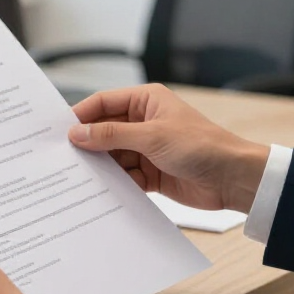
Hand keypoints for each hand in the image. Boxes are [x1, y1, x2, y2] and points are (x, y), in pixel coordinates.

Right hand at [68, 84, 269, 213]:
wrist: (233, 179)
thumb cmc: (202, 146)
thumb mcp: (151, 137)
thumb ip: (111, 135)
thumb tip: (77, 133)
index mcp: (146, 101)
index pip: (104, 103)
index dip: (81, 115)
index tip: (59, 130)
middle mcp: (144, 122)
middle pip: (105, 131)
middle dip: (88, 144)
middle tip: (62, 157)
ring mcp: (146, 148)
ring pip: (112, 156)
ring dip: (100, 166)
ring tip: (78, 177)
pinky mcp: (150, 173)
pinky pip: (124, 176)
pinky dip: (114, 183)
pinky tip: (101, 191)